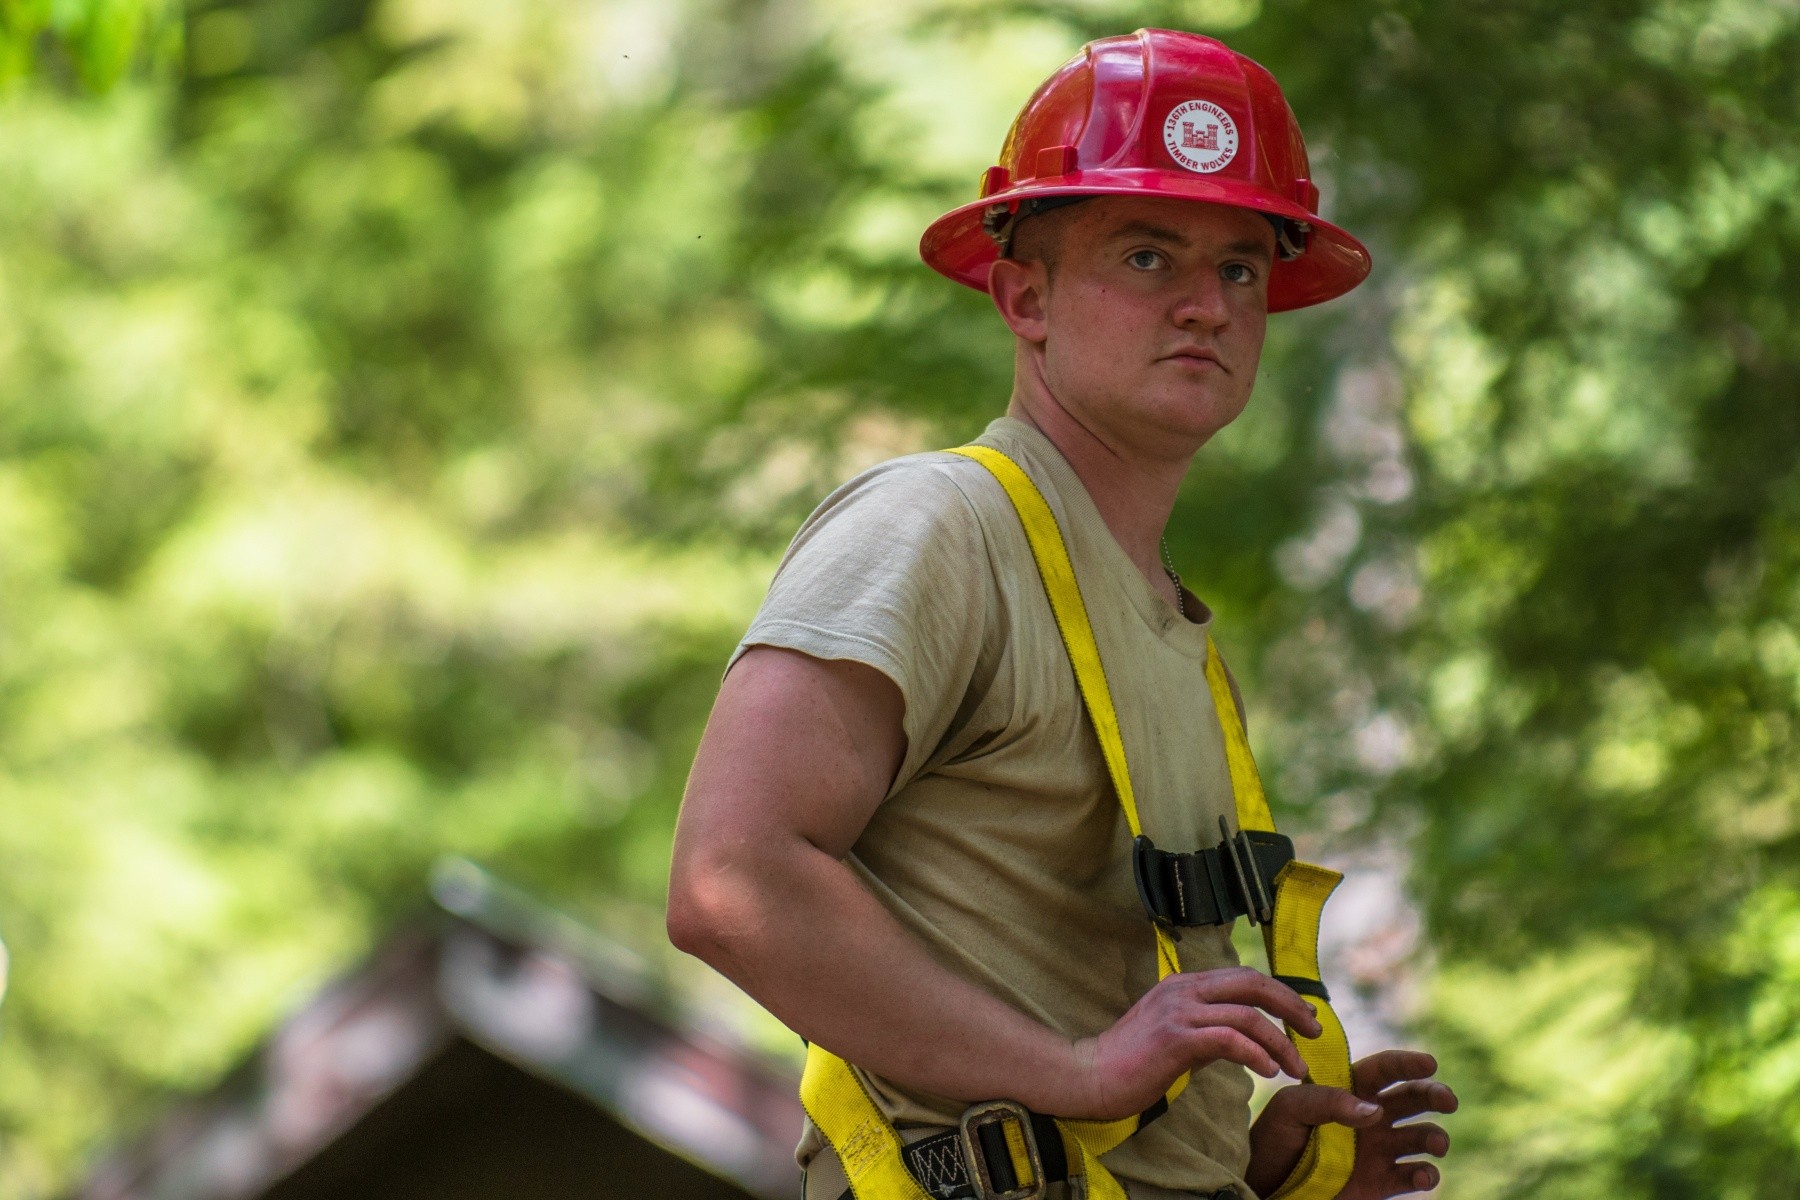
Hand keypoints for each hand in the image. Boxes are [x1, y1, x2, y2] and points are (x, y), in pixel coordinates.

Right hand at [1061, 967, 1323, 1120]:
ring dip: (1281, 1043)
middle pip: (1253, 983)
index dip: (1281, 994)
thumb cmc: (1132, 1061)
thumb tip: (1245, 1038)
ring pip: (1247, 1015)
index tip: (1304, 1017)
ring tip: (1296, 1067)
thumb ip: (1207, 1026)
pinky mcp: (1175, 1038)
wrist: (1091, 1075)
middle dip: (1292, 1006)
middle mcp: (1183, 989)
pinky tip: (1269, 1071)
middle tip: (1315, 1031)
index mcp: (1184, 984)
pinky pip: (1229, 1039)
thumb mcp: (1175, 1033)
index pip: (1244, 977)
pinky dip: (1256, 1053)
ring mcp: (1179, 1011)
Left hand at [1245, 1049, 1457, 1198]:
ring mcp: (1380, 1149)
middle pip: (1414, 1098)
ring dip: (1435, 1137)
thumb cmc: (1274, 1137)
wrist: (1267, 1183)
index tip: (1429, 1063)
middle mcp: (1373, 1116)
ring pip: (1422, 1137)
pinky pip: (1415, 1176)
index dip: (1408, 1063)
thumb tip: (1375, 1111)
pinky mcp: (1382, 1182)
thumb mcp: (1290, 1108)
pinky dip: (1426, 1175)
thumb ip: (1327, 1101)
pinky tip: (1422, 1175)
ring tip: (1435, 1143)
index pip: (1385, 1069)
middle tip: (1447, 1100)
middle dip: (1435, 1094)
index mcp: (1351, 1089)